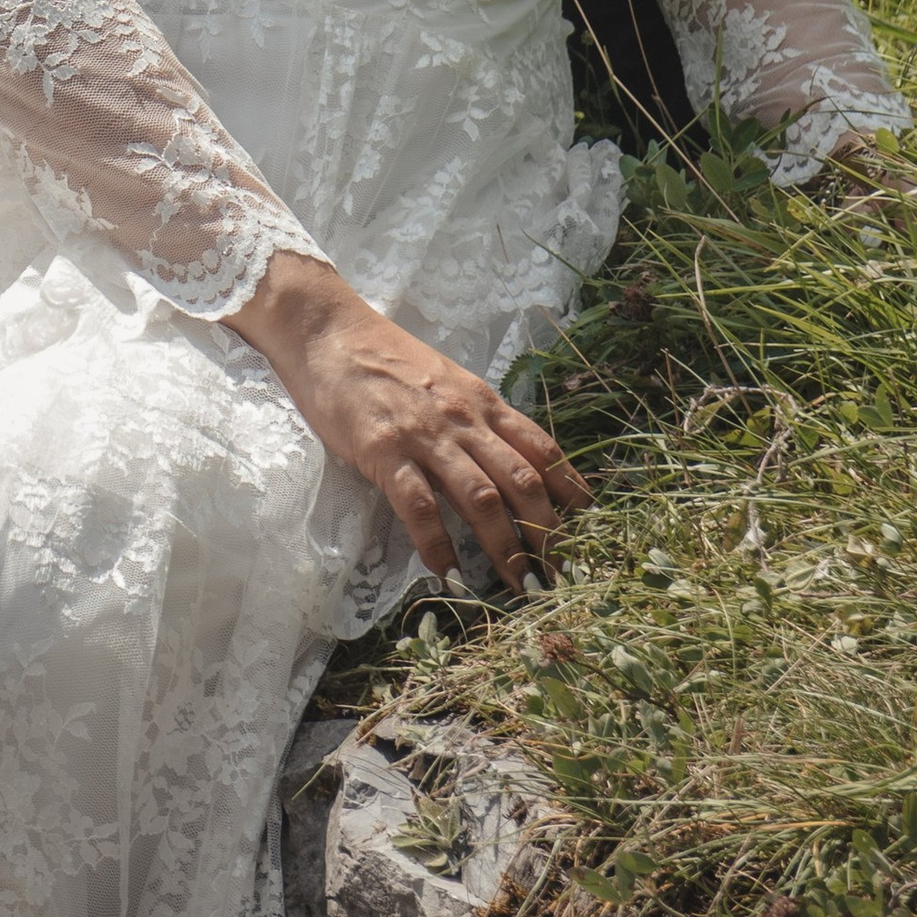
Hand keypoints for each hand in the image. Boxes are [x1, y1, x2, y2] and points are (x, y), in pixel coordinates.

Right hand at [231, 252, 588, 587]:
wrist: (329, 330)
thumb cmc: (385, 357)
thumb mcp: (445, 381)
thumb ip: (474, 418)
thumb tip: (505, 461)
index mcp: (481, 401)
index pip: (539, 447)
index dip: (568, 488)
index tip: (587, 524)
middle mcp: (463, 418)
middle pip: (521, 480)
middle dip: (546, 532)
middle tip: (558, 574)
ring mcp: (424, 434)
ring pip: (480, 497)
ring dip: (504, 547)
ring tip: (518, 586)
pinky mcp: (383, 450)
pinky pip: (419, 505)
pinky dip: (437, 543)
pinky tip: (447, 571)